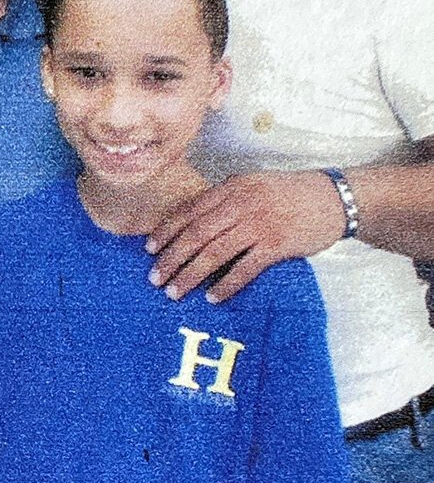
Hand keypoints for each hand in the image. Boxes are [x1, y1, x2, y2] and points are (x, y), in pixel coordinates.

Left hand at [146, 170, 344, 302]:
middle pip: (195, 235)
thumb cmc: (291, 193)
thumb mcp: (254, 184)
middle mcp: (241, 204)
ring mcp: (259, 224)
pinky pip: (244, 269)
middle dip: (171, 258)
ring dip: (190, 276)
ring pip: (214, 253)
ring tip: (174, 292)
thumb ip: (226, 198)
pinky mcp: (277, 244)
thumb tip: (194, 219)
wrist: (334, 197)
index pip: (189, 211)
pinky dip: (226, 285)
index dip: (166, 231)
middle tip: (154, 278)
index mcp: (232, 188)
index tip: (149, 249)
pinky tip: (212, 298)